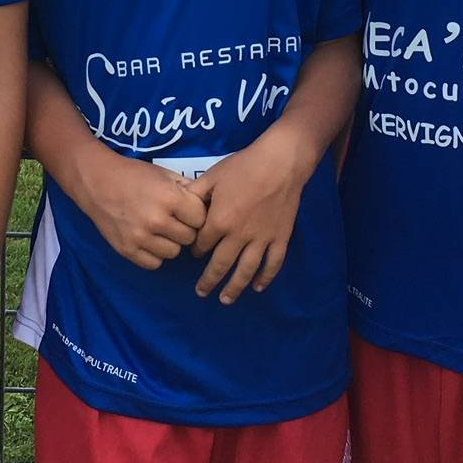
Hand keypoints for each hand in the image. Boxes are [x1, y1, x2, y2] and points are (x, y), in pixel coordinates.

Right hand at [77, 148, 207, 268]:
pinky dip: (155, 254)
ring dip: (171, 243)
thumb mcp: (165, 174)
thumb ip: (188, 190)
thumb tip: (209, 205)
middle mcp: (156, 220)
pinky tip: (149, 239)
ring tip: (160, 229)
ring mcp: (140, 238)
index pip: (201, 218)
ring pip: (174, 253)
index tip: (187, 209)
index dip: (196, 213)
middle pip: (189, 238)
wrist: (97, 181)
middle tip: (173, 219)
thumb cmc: (134, 175)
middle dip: (185, 228)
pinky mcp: (127, 250)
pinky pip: (154, 263)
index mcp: (169, 198)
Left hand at [189, 128, 315, 303]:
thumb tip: (181, 207)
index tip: (194, 253)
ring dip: (234, 287)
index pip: (202, 244)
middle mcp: (239, 236)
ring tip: (225, 299)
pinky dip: (265, 277)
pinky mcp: (280, 238)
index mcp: (219, 221)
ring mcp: (262, 239)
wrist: (280, 162)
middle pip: (221, 265)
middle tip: (201, 292)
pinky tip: (258, 287)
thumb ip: (195, 194)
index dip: (196, 250)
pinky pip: (273, 263)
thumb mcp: (213, 176)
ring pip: (246, 271)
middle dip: (209, 280)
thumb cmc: (243, 166)